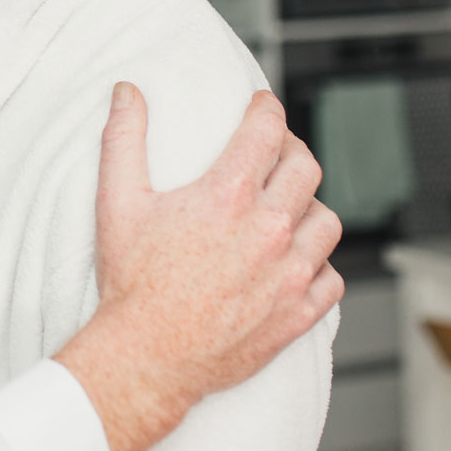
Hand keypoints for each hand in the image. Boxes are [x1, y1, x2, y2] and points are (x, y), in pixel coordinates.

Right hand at [53, 83, 342, 450]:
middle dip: (292, 151)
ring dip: (310, 208)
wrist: (146, 358)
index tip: (263, 107)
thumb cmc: (131, 283)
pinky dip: (320, 266)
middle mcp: (268, 230)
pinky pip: (332, 279)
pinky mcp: (296, 313)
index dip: (267, 109)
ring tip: (289, 209)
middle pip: (306, 168)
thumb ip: (123, 139)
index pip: (267, 131)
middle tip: (276, 153)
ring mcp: (288, 274)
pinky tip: (298, 263)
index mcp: (228, 196)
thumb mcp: (117, 202)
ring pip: (327, 221)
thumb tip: (126, 92)